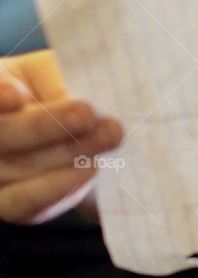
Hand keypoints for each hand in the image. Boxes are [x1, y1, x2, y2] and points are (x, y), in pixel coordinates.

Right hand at [0, 49, 122, 224]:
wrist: (58, 130)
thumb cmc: (47, 89)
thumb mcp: (45, 74)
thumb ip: (53, 80)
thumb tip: (75, 98)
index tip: (19, 96)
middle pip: (4, 134)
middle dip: (47, 126)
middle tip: (87, 115)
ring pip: (21, 169)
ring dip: (67, 154)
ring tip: (108, 137)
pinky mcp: (10, 204)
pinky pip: (26, 203)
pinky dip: (57, 188)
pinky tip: (89, 170)